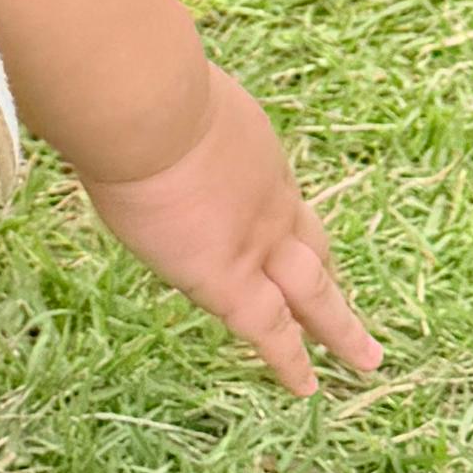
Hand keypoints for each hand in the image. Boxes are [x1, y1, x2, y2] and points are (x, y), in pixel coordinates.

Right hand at [76, 74, 381, 398]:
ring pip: (314, 293)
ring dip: (338, 325)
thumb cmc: (134, 85)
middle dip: (329, 275)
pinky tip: (306, 386)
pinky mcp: (230, 278)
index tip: (290, 237)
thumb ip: (151, 103)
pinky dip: (291, 360)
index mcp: (250, 151)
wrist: (148, 107)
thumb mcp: (158, 89)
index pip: (275, 199)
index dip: (287, 225)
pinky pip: (270, 330)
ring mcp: (258, 240)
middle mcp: (268, 198)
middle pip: (311, 245)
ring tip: (364, 357)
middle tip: (347, 299)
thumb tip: (109, 94)